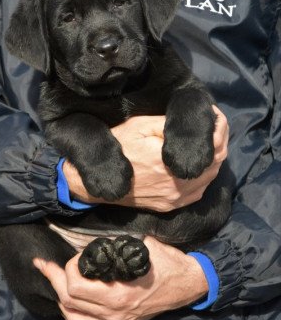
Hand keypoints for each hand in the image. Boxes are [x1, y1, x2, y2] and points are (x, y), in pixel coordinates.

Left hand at [33, 236, 207, 319]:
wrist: (189, 284)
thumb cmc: (168, 263)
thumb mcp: (144, 247)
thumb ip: (119, 245)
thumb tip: (99, 239)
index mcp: (119, 295)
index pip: (76, 288)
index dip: (67, 269)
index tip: (75, 254)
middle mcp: (114, 314)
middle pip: (69, 302)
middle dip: (53, 280)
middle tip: (44, 264)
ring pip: (73, 316)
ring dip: (58, 296)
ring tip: (51, 278)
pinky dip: (71, 310)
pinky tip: (67, 296)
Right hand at [64, 105, 228, 211]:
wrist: (99, 182)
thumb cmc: (119, 147)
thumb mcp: (140, 126)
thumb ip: (169, 124)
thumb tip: (197, 120)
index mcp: (170, 163)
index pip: (212, 145)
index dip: (218, 126)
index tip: (214, 113)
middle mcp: (177, 186)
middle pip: (216, 162)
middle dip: (220, 139)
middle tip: (215, 123)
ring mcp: (175, 199)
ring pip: (210, 177)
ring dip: (215, 156)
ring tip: (210, 138)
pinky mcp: (171, 206)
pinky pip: (199, 190)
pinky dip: (205, 174)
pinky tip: (200, 161)